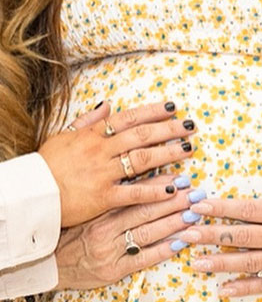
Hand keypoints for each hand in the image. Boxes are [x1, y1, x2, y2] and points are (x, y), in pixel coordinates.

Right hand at [38, 100, 195, 225]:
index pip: (129, 118)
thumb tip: (109, 104)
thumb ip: (88, 120)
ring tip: (188, 150)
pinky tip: (172, 187)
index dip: (153, 111)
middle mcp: (101, 150)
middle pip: (142, 135)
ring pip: (142, 159)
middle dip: (169, 129)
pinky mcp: (103, 197)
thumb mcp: (64, 136)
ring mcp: (103, 173)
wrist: (30, 196)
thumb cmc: (46, 166)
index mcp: (92, 134)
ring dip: (168, 154)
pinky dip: (154, 190)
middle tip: (190, 127)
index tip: (174, 108)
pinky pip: (134, 192)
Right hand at [55, 183, 205, 289]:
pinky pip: (142, 259)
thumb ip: (111, 189)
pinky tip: (180, 242)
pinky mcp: (112, 271)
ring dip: (175, 223)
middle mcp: (105, 228)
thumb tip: (137, 167)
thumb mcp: (88, 207)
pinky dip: (163, 250)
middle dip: (175, 201)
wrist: (49, 264)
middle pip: (146, 211)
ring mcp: (110, 251)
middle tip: (197, 193)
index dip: (161, 185)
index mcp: (99, 209)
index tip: (182, 178)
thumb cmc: (72, 231)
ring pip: (147, 232)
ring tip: (195, 214)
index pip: (135, 193)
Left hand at [179, 149, 261, 295]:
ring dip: (220, 263)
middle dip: (211, 234)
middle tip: (184, 233)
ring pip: (249, 263)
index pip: (249, 209)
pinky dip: (244, 289)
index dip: (221, 207)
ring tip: (194, 262)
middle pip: (242, 236)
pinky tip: (222, 291)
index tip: (198, 205)